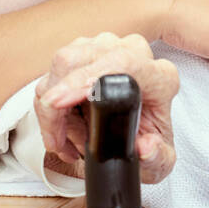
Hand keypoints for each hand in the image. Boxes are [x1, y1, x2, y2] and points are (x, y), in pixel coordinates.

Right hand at [33, 32, 180, 183]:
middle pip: (76, 63)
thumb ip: (157, 158)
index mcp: (159, 76)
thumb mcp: (159, 161)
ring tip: (72, 138)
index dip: (86, 79)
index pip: (122, 64)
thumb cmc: (149, 139)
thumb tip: (145, 146)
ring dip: (55, 110)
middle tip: (68, 144)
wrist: (143, 129)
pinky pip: (52, 73)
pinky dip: (49, 106)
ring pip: (60, 69)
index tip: (58, 102)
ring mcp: (107, 46)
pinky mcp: (85, 49)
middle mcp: (133, 53)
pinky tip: (64, 128)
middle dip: (60, 112)